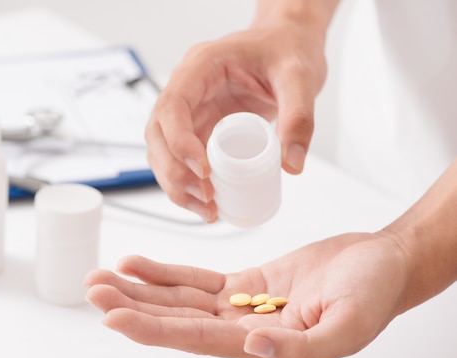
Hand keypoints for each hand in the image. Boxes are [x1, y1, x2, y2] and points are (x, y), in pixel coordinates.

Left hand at [85, 232, 409, 357]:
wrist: (383, 262)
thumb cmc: (374, 293)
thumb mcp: (349, 325)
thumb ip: (303, 349)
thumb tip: (254, 349)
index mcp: (265, 346)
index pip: (195, 339)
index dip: (152, 328)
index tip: (113, 315)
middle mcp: (245, 331)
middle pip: (176, 320)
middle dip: (132, 305)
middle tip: (92, 290)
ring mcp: (242, 307)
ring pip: (179, 299)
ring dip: (140, 288)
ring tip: (102, 276)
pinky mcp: (245, 284)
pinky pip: (196, 280)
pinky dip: (166, 273)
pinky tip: (138, 265)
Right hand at [145, 22, 327, 221]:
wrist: (289, 46)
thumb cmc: (286, 49)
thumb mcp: (299, 77)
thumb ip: (299, 117)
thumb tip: (291, 164)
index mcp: (201, 66)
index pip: (172, 106)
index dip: (178, 141)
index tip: (203, 170)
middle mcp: (188, 89)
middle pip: (158, 134)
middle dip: (175, 172)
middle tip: (206, 196)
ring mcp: (192, 111)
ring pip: (163, 152)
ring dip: (176, 185)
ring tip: (207, 209)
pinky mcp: (201, 129)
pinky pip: (182, 160)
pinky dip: (188, 186)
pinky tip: (207, 205)